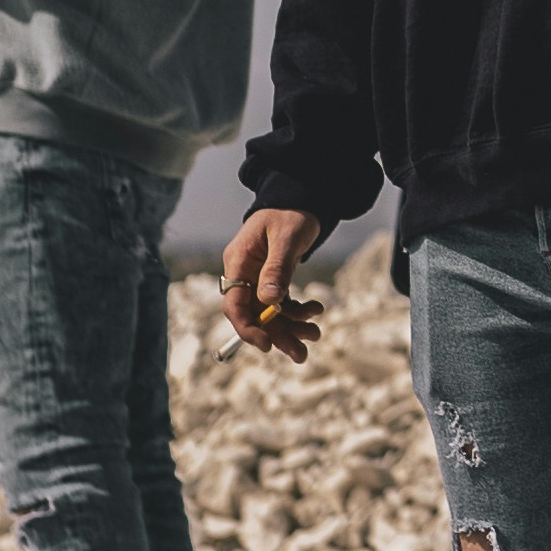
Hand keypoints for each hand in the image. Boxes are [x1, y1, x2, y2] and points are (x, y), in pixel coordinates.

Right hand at [219, 205, 329, 359]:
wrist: (302, 196)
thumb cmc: (291, 212)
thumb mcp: (285, 238)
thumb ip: (277, 269)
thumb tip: (269, 301)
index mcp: (238, 262)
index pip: (234, 304)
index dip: (248, 328)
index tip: (267, 345)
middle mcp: (244, 273)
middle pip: (255, 314)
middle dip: (277, 335)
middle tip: (301, 354)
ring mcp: (258, 278)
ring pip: (271, 313)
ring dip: (292, 327)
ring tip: (315, 335)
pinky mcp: (273, 279)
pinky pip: (282, 303)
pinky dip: (298, 311)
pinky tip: (316, 310)